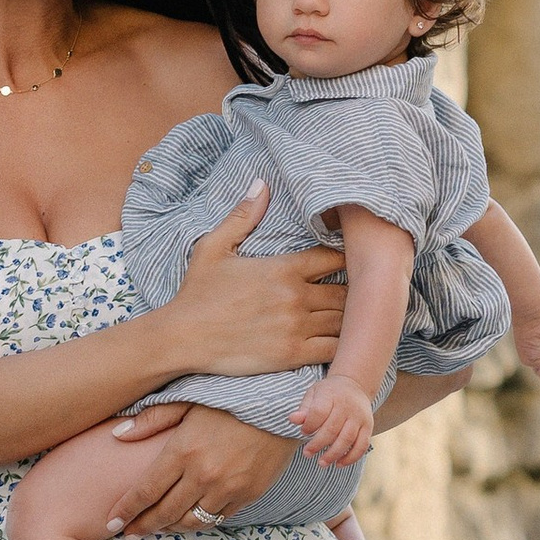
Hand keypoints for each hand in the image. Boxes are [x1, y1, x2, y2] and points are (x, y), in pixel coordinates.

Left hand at [102, 405, 293, 537]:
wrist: (281, 405)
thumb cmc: (230, 397)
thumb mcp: (188, 400)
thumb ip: (152, 419)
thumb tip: (117, 434)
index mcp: (183, 451)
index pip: (145, 491)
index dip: (126, 510)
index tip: (111, 523)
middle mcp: (204, 475)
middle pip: (164, 513)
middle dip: (143, 526)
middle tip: (128, 533)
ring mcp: (228, 488)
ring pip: (191, 522)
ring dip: (170, 528)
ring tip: (156, 527)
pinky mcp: (249, 495)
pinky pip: (218, 518)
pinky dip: (200, 522)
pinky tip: (188, 519)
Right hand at [173, 187, 345, 378]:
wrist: (181, 337)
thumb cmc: (197, 293)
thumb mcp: (214, 247)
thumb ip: (243, 217)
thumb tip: (261, 183)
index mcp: (283, 268)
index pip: (335, 258)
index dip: (348, 259)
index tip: (349, 264)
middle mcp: (295, 296)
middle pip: (348, 291)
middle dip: (355, 293)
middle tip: (358, 295)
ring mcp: (296, 327)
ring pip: (346, 321)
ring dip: (352, 320)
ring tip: (355, 319)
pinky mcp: (293, 355)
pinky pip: (336, 349)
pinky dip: (345, 346)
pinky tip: (343, 343)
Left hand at [291, 373, 374, 468]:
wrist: (356, 386)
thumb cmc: (330, 393)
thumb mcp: (314, 393)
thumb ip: (304, 408)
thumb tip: (292, 419)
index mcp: (331, 395)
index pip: (319, 412)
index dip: (310, 425)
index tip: (303, 432)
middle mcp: (347, 407)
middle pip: (332, 429)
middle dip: (318, 444)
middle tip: (307, 454)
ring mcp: (359, 417)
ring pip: (347, 439)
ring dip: (334, 454)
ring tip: (322, 463)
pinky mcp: (368, 427)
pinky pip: (362, 445)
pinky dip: (351, 457)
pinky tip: (339, 463)